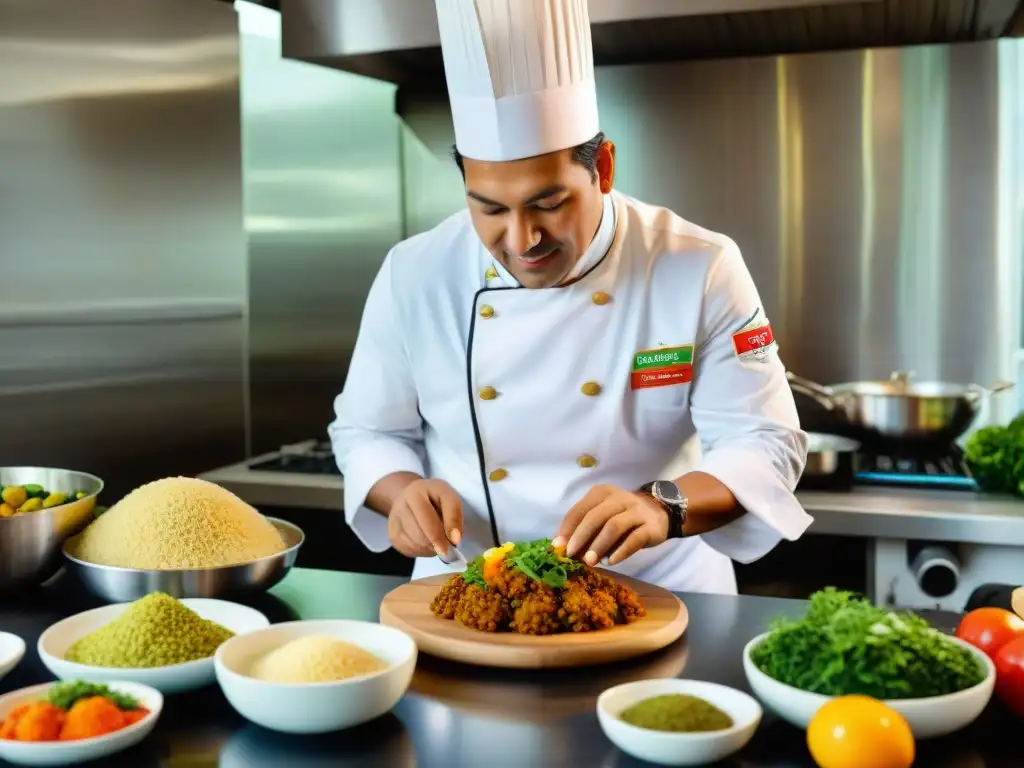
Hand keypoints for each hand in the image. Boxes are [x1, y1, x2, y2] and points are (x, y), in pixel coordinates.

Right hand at [387, 479, 462, 558]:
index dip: (441, 533)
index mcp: (414, 493)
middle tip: (449, 547)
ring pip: (416, 545)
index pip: (428, 517)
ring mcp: (393, 522)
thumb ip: (454, 515)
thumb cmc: (433, 497)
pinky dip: (423, 550)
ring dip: (431, 548)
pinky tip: (427, 541)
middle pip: (421, 535)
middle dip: (437, 543)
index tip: (454, 544)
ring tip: (438, 539)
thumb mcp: (448, 497)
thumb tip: (454, 539)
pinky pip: (410, 550)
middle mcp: (399, 506)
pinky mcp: (392, 536)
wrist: (411, 498)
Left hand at [552, 484, 668, 566]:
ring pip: (614, 526)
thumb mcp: (602, 515)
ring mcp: (636, 511)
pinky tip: (611, 561)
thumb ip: (585, 527)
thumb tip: (565, 548)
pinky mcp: (651, 526)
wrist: (659, 512)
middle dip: (581, 536)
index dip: (567, 528)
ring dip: (599, 545)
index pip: (580, 509)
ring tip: (590, 561)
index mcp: (602, 493)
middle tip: (572, 555)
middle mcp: (619, 498)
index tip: (558, 546)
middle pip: (596, 516)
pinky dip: (621, 551)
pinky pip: (634, 539)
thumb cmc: (622, 516)